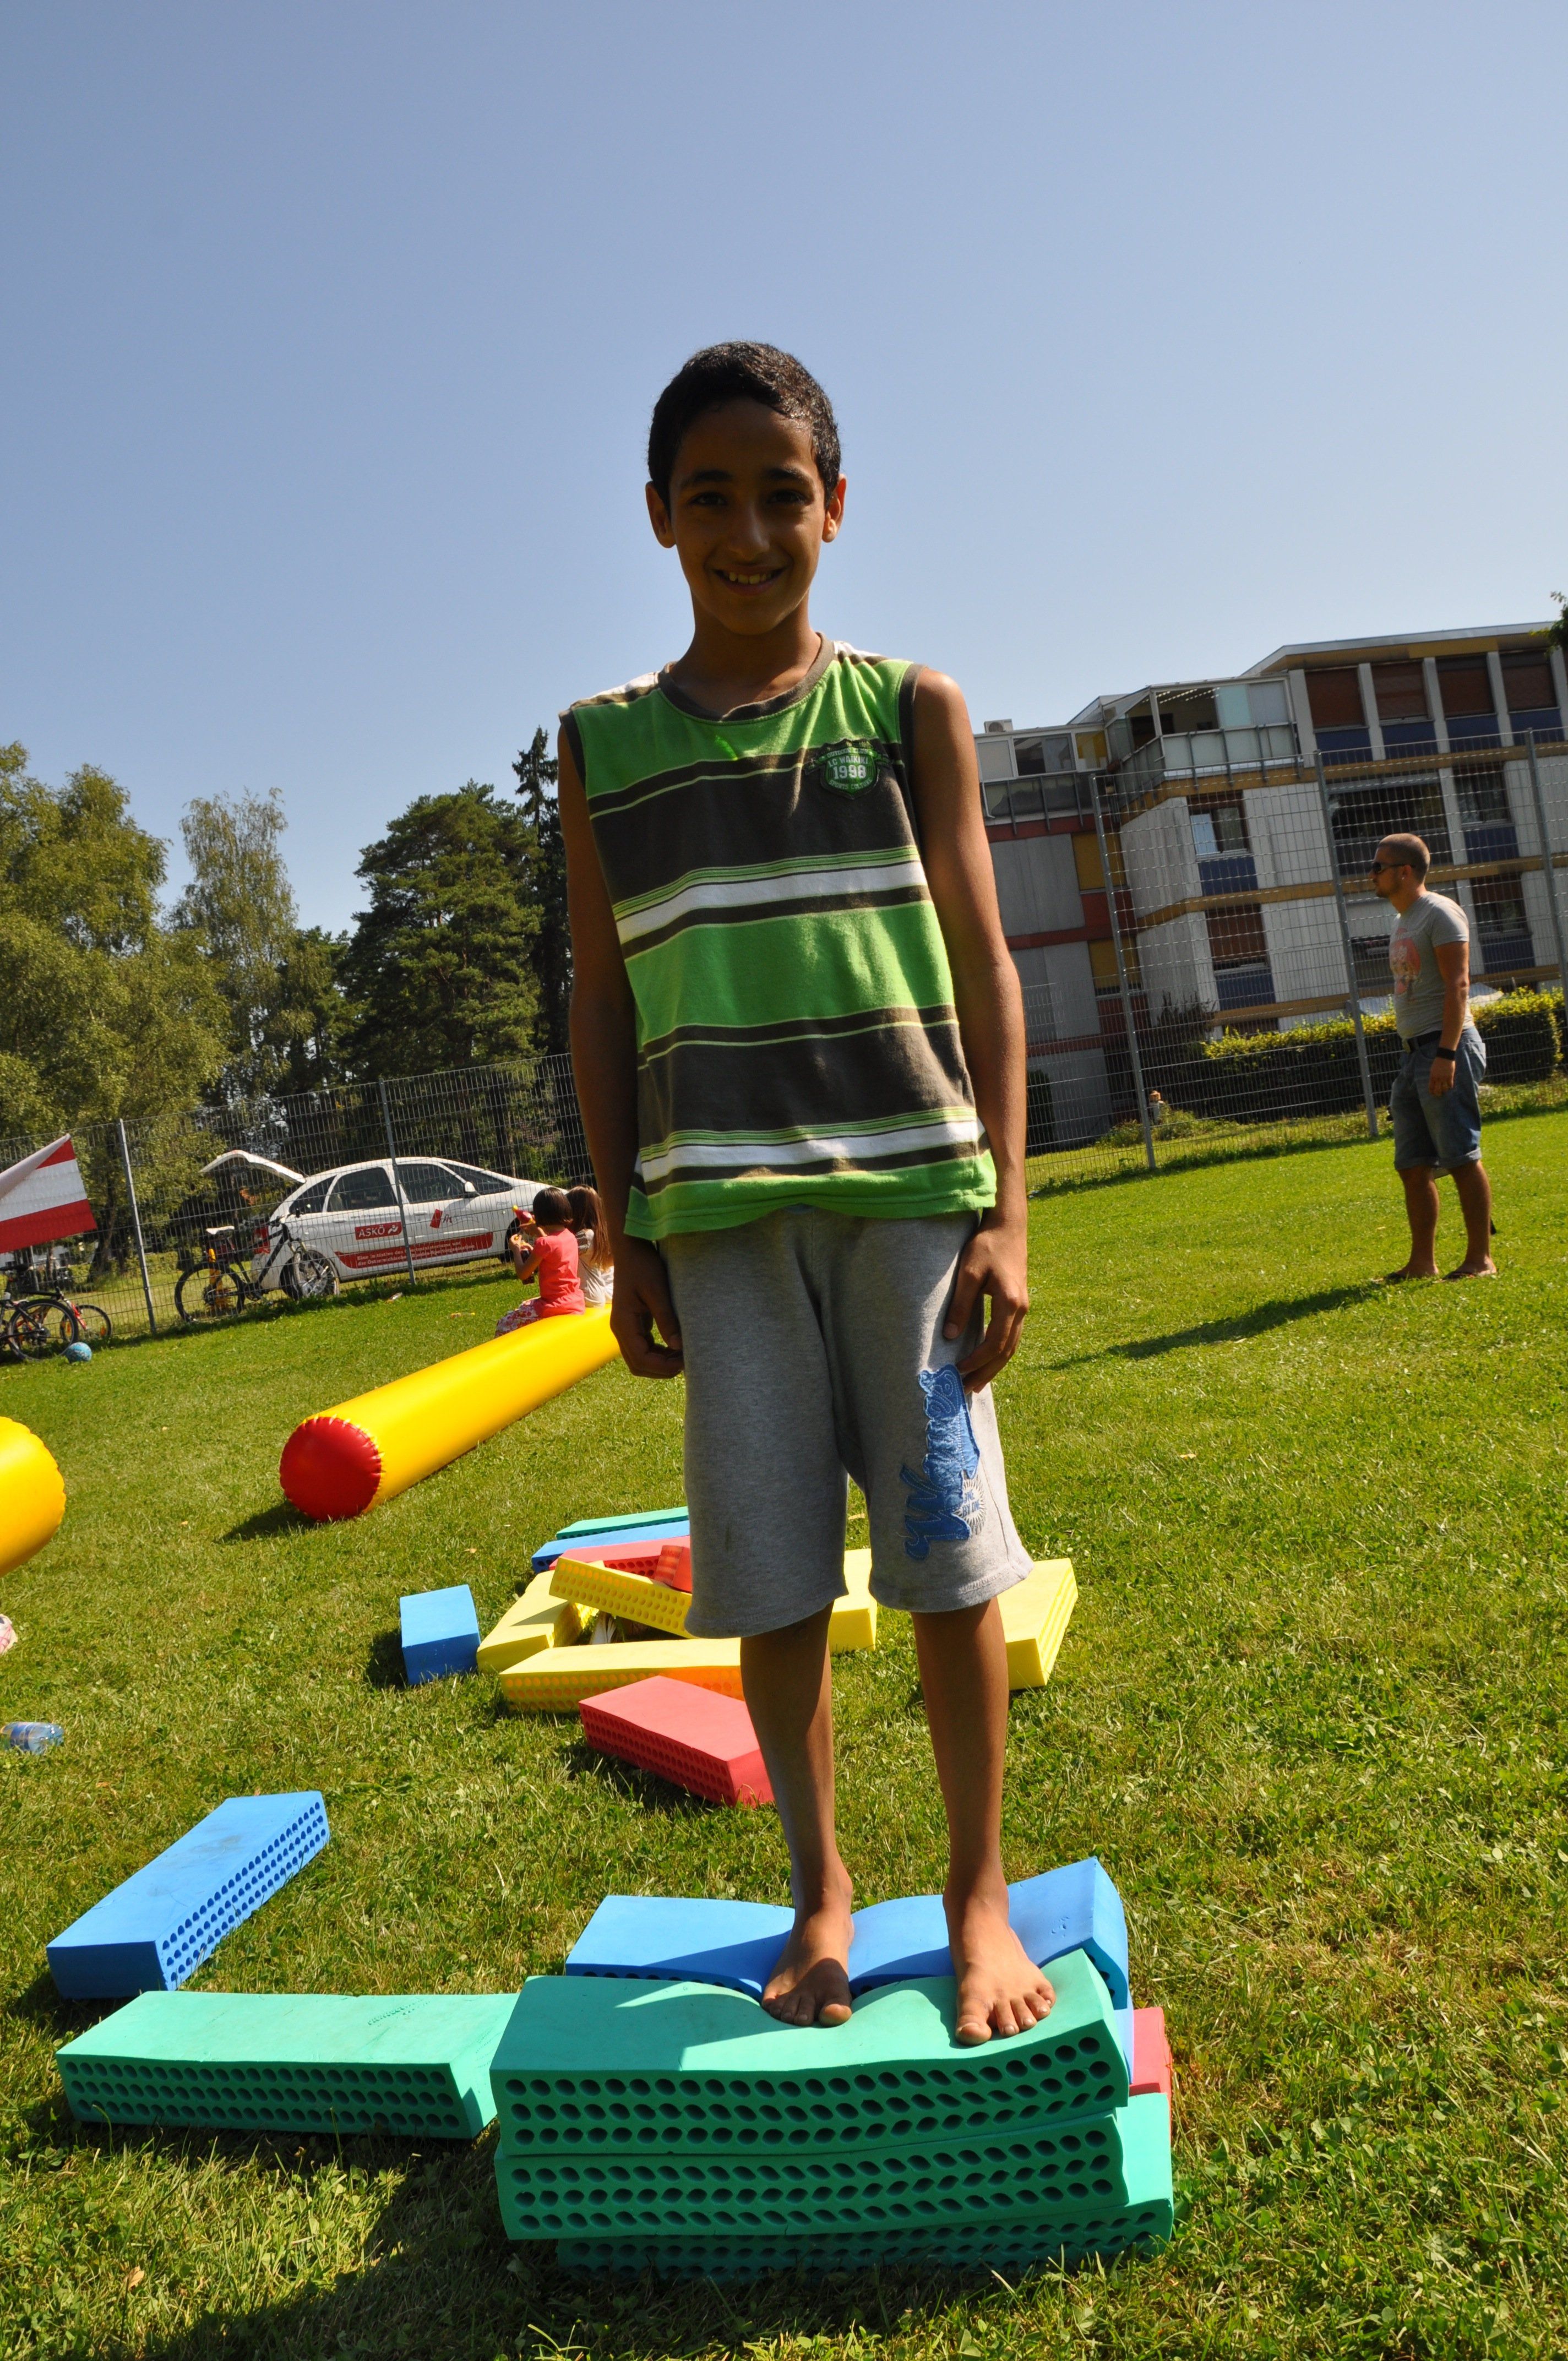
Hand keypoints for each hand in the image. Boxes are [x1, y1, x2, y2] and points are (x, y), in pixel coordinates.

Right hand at [610, 1237, 683, 1378]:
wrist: (630, 1249)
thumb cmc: (643, 1265)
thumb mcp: (657, 1291)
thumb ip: (666, 1319)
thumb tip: (678, 1346)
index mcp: (623, 1323)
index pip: (640, 1358)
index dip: (662, 1367)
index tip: (684, 1363)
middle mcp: (620, 1329)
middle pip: (637, 1365)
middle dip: (661, 1370)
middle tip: (686, 1364)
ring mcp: (625, 1328)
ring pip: (639, 1359)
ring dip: (659, 1363)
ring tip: (683, 1357)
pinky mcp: (633, 1323)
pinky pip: (643, 1347)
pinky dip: (657, 1353)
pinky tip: (674, 1348)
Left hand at [946, 1207, 1029, 1391]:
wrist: (1008, 1228)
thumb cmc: (986, 1246)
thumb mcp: (969, 1273)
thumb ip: (961, 1304)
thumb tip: (949, 1336)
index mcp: (1010, 1302)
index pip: (995, 1342)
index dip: (978, 1360)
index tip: (959, 1369)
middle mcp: (1021, 1309)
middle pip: (1006, 1351)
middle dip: (987, 1372)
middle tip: (968, 1390)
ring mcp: (1023, 1307)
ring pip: (1011, 1346)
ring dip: (994, 1366)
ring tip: (977, 1383)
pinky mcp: (1019, 1304)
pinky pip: (1011, 1336)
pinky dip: (999, 1353)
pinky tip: (987, 1360)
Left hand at [1428, 1054, 1454, 1097]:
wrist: (1444, 1056)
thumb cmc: (1438, 1062)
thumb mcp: (1433, 1069)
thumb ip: (1433, 1076)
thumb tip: (1434, 1082)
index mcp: (1432, 1076)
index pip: (1431, 1087)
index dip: (1432, 1092)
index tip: (1433, 1094)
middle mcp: (1437, 1078)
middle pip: (1437, 1089)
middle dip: (1438, 1094)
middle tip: (1439, 1095)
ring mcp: (1444, 1077)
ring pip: (1444, 1088)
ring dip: (1444, 1091)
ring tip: (1445, 1091)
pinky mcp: (1450, 1076)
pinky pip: (1450, 1084)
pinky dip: (1450, 1087)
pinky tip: (1450, 1087)